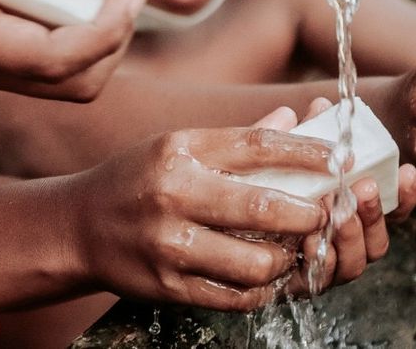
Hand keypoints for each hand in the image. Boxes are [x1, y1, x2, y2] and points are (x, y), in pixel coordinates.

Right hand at [69, 123, 333, 311]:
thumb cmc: (138, 176)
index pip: (258, 145)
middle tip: (327, 211)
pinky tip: (271, 273)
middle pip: (260, 206)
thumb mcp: (180, 144)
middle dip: (308, 212)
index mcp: (181, 150)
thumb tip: (292, 118)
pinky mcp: (167, 288)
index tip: (338, 157)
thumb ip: (238, 138)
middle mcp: (174, 194)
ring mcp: (169, 246)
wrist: (78, 226)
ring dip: (288, 257)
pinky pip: (233, 296)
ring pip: (253, 261)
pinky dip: (263, 287)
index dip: (306, 150)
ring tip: (298, 247)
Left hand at [278, 98, 415, 296]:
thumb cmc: (261, 183)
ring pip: (353, 262)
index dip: (404, 195)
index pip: (391, 208)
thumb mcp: (281, 155)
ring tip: (336, 210)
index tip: (406, 171)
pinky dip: (321, 259)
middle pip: (377, 240)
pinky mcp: (298, 284)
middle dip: (374, 213)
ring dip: (349, 235)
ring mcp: (323, 267)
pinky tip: (312, 239)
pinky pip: (319, 279)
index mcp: (350, 213)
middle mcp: (343, 244)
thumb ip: (304, 135)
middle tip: (361, 188)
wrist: (221, 221)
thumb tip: (319, 105)